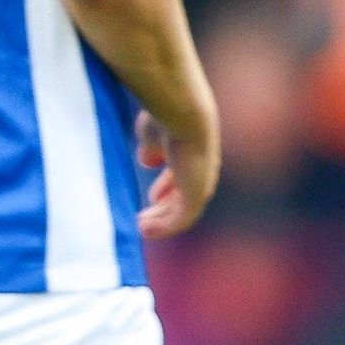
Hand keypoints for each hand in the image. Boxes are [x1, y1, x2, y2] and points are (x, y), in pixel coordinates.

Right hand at [135, 109, 218, 237]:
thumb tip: (147, 161)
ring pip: (181, 211)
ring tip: (142, 228)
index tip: (151, 197)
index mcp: (193, 155)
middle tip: (143, 220)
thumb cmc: (165, 118)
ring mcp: (201, 184)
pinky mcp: (197, 195)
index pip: (182, 177)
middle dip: (163, 209)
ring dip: (161, 221)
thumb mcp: (151, 135)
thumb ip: (151, 149)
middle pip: (182, 197)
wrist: (182, 114)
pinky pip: (180, 219)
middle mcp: (201, 171)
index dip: (166, 189)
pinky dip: (164, 227)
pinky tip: (145, 230)